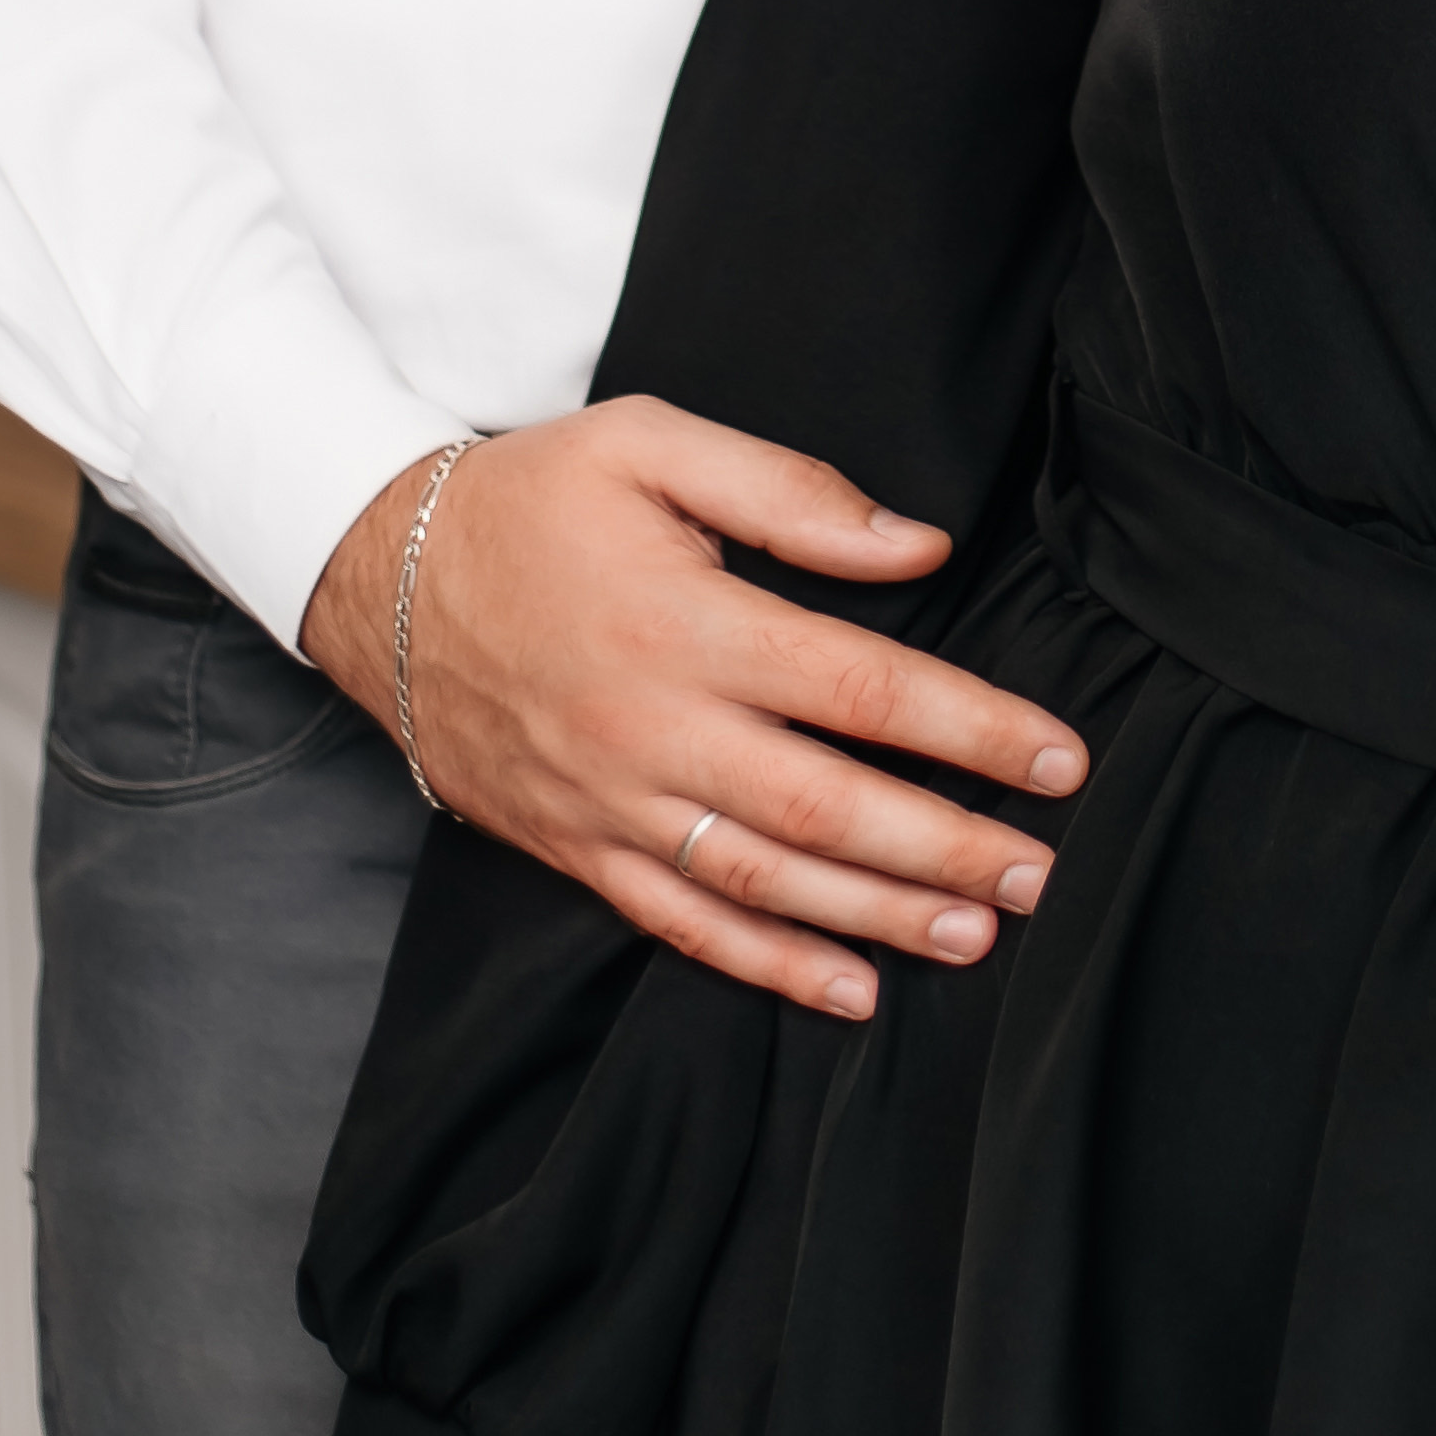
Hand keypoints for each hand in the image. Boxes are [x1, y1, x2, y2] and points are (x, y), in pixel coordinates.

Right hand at [302, 400, 1086, 1018]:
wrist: (375, 577)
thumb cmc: (530, 500)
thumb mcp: (649, 446)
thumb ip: (788, 491)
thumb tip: (920, 548)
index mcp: (688, 624)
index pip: (865, 689)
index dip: (974, 729)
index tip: (1060, 760)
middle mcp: (654, 728)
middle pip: (828, 806)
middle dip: (948, 846)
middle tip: (1044, 873)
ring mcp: (611, 802)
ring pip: (765, 882)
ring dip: (879, 917)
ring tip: (977, 933)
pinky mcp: (576, 848)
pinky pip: (682, 924)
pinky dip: (768, 966)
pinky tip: (849, 990)